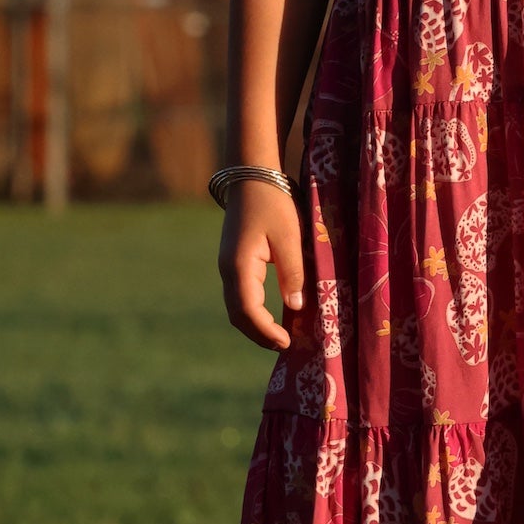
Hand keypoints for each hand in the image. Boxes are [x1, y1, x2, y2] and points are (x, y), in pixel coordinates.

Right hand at [218, 180, 304, 350]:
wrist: (251, 177)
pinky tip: (271, 316)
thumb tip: (295, 307)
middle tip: (284, 345)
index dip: (265, 331)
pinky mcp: (234, 262)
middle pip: (238, 314)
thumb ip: (292, 272)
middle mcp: (227, 270)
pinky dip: (253, 311)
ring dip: (255, 325)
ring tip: (279, 337)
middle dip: (259, 334)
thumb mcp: (289, 237)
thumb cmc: (273, 203)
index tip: (285, 343)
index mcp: (238, 266)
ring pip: (237, 307)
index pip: (247, 310)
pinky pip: (240, 295)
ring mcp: (228, 266)